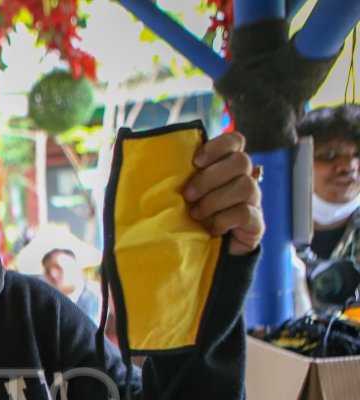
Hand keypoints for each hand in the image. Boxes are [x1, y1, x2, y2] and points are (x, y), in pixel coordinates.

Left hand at [183, 131, 263, 255]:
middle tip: (187, 195)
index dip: (218, 146)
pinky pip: (245, 212)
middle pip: (241, 161)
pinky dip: (224, 220)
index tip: (196, 162)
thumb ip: (176, 179)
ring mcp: (253, 200)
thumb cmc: (188, 218)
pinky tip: (212, 228)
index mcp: (226, 166)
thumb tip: (149, 168)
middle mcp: (244, 178)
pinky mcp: (255, 222)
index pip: (235, 141)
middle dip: (209, 178)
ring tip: (196, 214)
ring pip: (245, 185)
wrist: (205, 254)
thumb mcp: (180, 196)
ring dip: (215, 200)